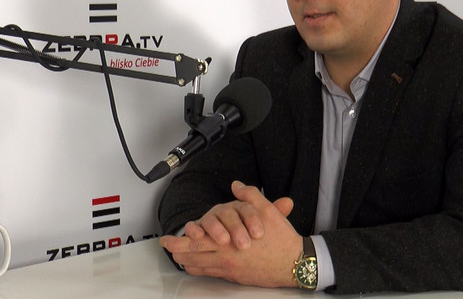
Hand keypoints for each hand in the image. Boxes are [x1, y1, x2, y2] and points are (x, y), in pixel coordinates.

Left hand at [160, 181, 301, 287]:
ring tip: (179, 257)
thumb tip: (236, 186)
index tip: (166, 239)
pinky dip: (202, 270)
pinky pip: (213, 274)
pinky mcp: (238, 277)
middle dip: (177, 252)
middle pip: (194, 257)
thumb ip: (250, 196)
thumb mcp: (267, 211)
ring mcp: (231, 270)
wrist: (296, 264)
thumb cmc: (282, 240)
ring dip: (188, 262)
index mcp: (230, 242)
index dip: (178, 241)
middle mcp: (227, 258)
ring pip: (202, 268)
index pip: (197, 242)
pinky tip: (200, 266)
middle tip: (166, 248)